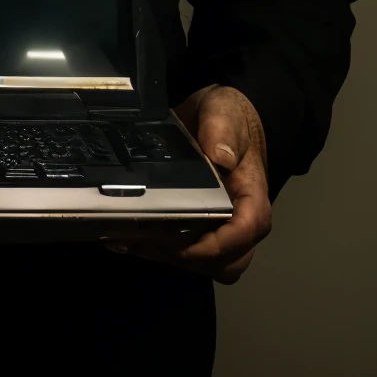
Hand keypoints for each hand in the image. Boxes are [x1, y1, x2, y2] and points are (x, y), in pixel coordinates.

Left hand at [104, 84, 271, 284]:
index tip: (178, 242)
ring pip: (202, 264)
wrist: (218, 119)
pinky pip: (184, 254)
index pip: (244, 232)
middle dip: (184, 257)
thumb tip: (220, 158)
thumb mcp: (224, 112)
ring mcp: (220, 229)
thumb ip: (222, 131)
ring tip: (127, 239)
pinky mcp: (199, 228)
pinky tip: (125, 237)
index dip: (213, 245)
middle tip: (144, 240)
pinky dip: (156, 251)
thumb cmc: (227, 117)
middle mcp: (240, 220)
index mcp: (251, 196)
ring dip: (165, 257)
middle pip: (225, 261)